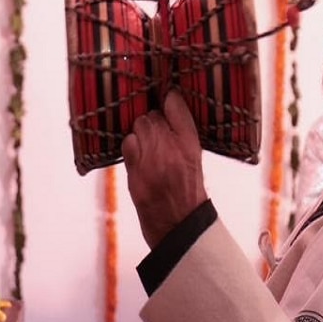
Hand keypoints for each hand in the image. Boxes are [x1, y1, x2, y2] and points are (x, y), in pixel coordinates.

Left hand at [122, 90, 207, 247]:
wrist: (179, 226)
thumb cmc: (188, 194)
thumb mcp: (194, 161)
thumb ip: (182, 136)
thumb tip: (168, 105)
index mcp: (191, 145)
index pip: (176, 105)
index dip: (169, 98)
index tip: (167, 95)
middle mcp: (172, 149)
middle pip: (152, 115)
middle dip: (152, 120)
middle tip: (156, 133)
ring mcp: (152, 160)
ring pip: (138, 127)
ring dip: (140, 133)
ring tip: (148, 147)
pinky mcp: (136, 173)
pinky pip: (127, 144)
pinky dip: (131, 148)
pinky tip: (138, 158)